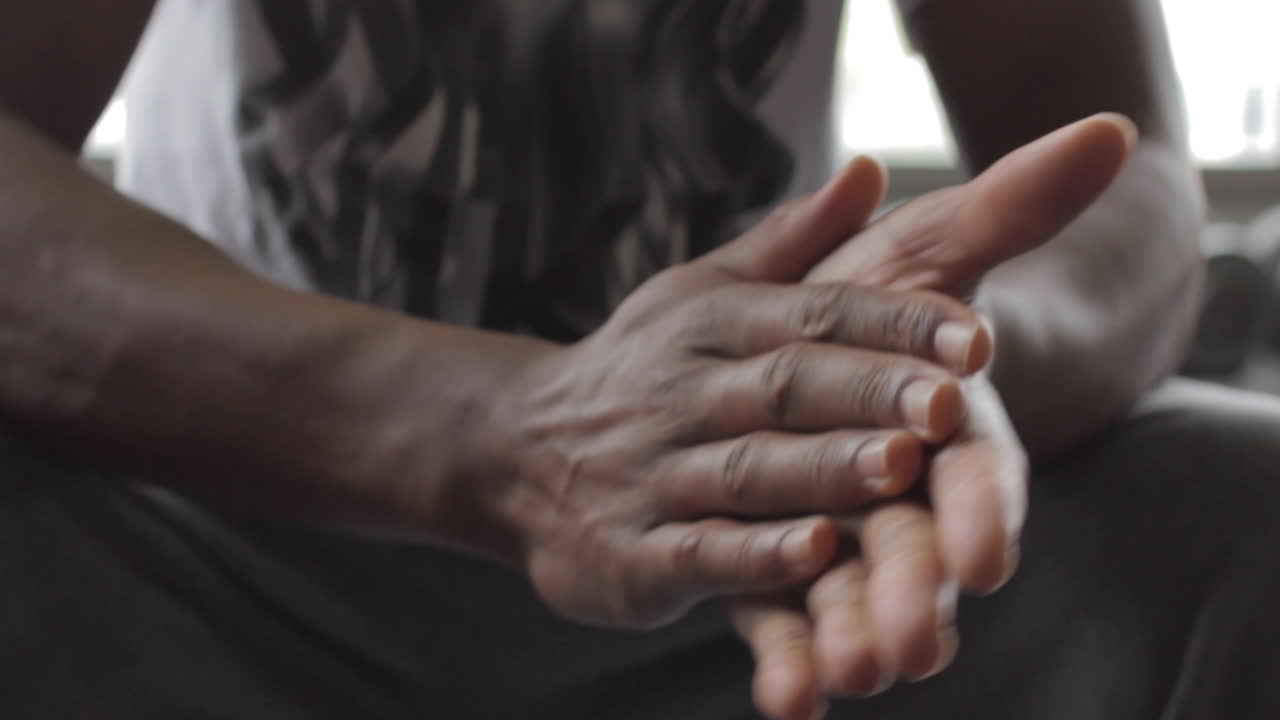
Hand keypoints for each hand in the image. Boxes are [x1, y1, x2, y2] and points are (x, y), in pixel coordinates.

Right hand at [487, 157, 993, 628]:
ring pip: (747, 468)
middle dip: (868, 391)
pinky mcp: (634, 552)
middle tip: (952, 402)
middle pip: (784, 385)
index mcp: (708, 324)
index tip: (975, 337)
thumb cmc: (639, 370)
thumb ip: (792, 243)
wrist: (513, 450)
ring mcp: (655, 474)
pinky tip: (814, 555)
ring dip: (822, 469)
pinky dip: (754, 555)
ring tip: (899, 468)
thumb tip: (871, 169)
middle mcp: (683, 393)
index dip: (894, 322)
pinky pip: (698, 552)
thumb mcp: (699, 293)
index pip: (812, 311)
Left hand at [731, 113, 1137, 718]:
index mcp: (944, 430)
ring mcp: (847, 541)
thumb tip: (1107, 130)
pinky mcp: (786, 572)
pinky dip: (787, 663)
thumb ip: (1006, 207)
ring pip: (856, 595)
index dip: (982, 510)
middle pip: (916, 550)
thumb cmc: (876, 300)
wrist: (795, 354)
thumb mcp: (923, 249)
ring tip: (843, 677)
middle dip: (915, 595)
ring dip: (851, 637)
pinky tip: (784, 705)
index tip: (983, 552)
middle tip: (909, 646)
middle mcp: (904, 495)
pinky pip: (786, 622)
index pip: (977, 474)